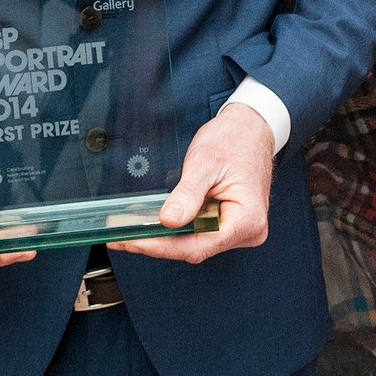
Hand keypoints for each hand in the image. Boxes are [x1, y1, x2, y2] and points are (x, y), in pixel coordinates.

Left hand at [113, 103, 273, 263]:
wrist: (251, 128)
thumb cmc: (234, 140)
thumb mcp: (206, 162)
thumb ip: (188, 194)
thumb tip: (168, 220)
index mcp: (247, 220)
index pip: (198, 245)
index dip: (163, 246)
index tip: (135, 241)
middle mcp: (248, 231)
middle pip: (195, 248)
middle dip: (158, 242)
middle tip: (124, 238)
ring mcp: (239, 230)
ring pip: (195, 243)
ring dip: (164, 237)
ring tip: (132, 230)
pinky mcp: (229, 224)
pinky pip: (199, 233)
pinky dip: (177, 229)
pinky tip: (154, 224)